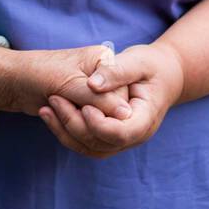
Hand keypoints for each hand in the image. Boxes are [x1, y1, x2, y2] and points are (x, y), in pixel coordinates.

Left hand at [39, 41, 184, 158]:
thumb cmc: (150, 65)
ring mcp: (121, 140)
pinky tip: (51, 114)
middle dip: (74, 124)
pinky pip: (85, 144)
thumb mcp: (137, 61)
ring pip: (89, 147)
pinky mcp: (108, 137)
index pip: (121, 132)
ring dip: (65, 131)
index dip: (100, 123)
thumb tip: (93, 84)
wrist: (161, 75)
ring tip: (46, 108)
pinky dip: (67, 132)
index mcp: (145, 118)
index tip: (83, 105)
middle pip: (101, 143)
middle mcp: (134, 135)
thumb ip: (116, 71)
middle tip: (53, 99)